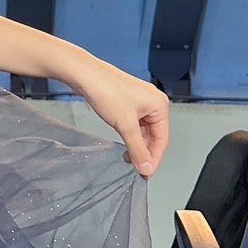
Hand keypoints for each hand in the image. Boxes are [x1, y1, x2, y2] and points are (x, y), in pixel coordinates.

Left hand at [73, 60, 169, 177]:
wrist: (85, 74)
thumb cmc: (106, 89)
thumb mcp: (125, 125)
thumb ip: (138, 149)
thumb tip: (146, 167)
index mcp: (159, 105)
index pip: (162, 139)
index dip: (154, 158)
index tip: (146, 172)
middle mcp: (152, 102)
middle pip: (154, 136)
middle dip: (144, 152)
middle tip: (137, 168)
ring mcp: (139, 102)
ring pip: (143, 131)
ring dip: (136, 145)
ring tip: (128, 158)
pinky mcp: (127, 102)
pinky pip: (133, 124)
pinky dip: (129, 136)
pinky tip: (123, 144)